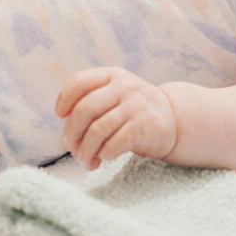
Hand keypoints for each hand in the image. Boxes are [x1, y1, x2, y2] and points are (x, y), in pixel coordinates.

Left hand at [55, 67, 177, 169]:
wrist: (174, 119)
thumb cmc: (134, 111)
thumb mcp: (115, 96)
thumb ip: (91, 105)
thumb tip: (64, 137)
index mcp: (112, 75)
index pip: (79, 82)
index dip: (64, 100)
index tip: (61, 116)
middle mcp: (124, 87)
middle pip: (84, 109)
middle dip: (72, 133)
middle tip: (73, 148)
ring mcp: (135, 106)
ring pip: (97, 130)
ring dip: (86, 150)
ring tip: (86, 160)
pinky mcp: (143, 127)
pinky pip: (113, 144)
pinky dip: (103, 154)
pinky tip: (103, 158)